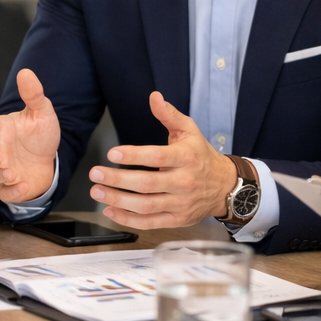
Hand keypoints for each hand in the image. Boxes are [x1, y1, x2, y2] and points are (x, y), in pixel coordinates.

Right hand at [0, 68, 60, 203]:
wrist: (50, 160)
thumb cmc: (39, 135)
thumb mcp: (42, 113)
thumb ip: (34, 95)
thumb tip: (26, 73)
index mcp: (0, 130)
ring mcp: (1, 169)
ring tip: (13, 172)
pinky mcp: (9, 187)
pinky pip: (4, 193)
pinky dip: (12, 191)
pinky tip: (23, 185)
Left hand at [86, 91, 236, 228]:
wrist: (225, 186)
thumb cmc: (201, 156)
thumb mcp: (189, 131)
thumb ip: (169, 115)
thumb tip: (154, 97)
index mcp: (186, 158)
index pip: (157, 157)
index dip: (134, 155)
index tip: (112, 153)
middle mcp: (183, 182)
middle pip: (147, 184)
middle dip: (118, 180)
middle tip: (95, 173)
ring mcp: (180, 204)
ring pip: (145, 206)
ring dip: (118, 200)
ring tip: (97, 191)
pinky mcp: (177, 220)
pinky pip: (150, 223)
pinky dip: (128, 220)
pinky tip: (109, 211)